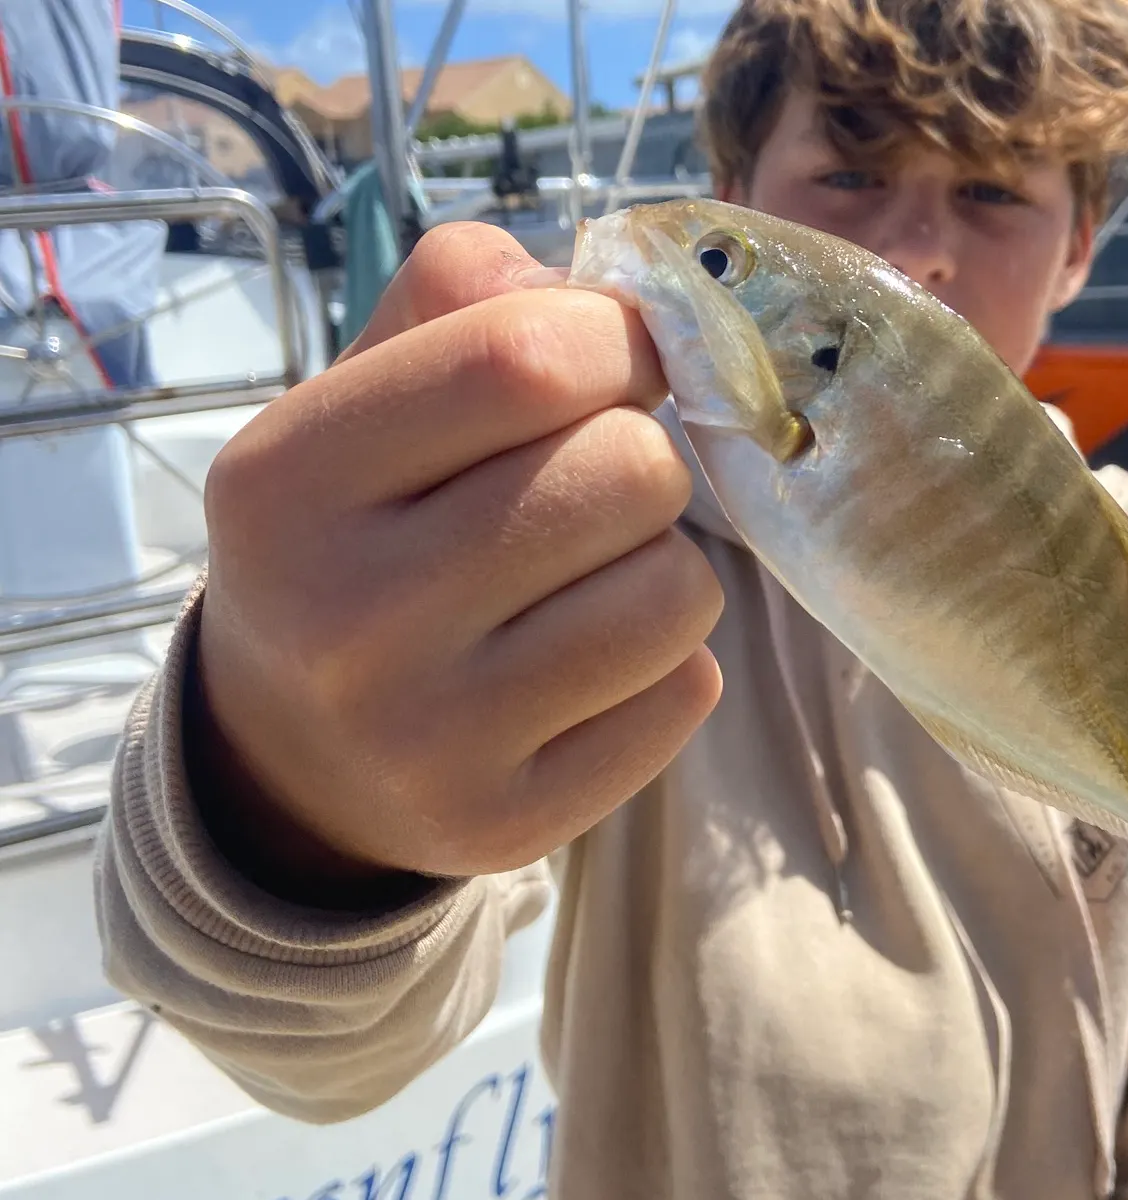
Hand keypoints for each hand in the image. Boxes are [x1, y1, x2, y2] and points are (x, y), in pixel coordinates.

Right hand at [189, 222, 722, 903]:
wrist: (297, 759)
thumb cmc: (355, 545)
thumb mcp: (354, 406)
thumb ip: (461, 304)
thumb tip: (617, 295)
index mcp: (288, 481)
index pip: (526, 357)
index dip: (615, 342)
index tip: (616, 363)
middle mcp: (348, 621)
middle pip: (628, 474)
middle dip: (640, 460)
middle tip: (589, 493)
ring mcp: (432, 741)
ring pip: (678, 591)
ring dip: (662, 566)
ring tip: (589, 583)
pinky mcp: (511, 823)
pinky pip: (686, 695)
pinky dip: (666, 665)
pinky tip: (590, 670)